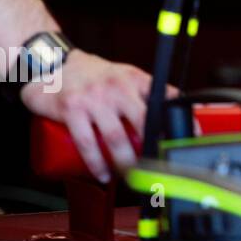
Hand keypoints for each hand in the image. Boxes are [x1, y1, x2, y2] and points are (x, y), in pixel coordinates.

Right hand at [19, 51, 170, 183]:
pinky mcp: (72, 110)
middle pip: (143, 121)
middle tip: (155, 165)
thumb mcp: (125, 76)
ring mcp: (94, 98)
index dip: (179, 119)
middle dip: (152, 147)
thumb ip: (147, 91)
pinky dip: (96, 163)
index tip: (188, 139)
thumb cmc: (94, 75)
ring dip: (126, 161)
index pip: (165, 98)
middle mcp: (117, 86)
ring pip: (116, 137)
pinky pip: (87, 143)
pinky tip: (103, 174)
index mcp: (135, 79)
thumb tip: (173, 112)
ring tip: (130, 175)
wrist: (53, 66)